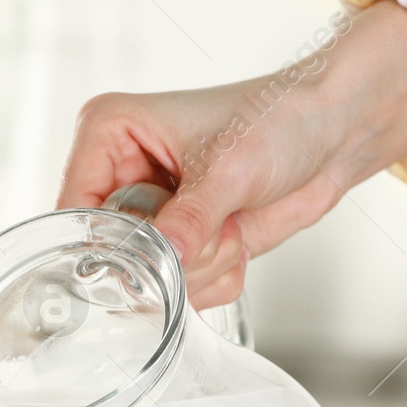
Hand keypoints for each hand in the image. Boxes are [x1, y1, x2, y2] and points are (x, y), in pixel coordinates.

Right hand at [56, 2, 406, 308]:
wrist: (333, 132)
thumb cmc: (281, 117)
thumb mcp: (230, 167)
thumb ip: (191, 218)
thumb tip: (164, 258)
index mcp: (108, 135)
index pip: (74, 210)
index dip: (108, 243)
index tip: (155, 251)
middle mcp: (118, 175)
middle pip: (110, 254)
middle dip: (169, 257)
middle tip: (213, 231)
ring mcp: (148, 213)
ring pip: (146, 278)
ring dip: (198, 268)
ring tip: (231, 227)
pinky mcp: (177, 242)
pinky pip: (178, 288)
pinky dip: (213, 278)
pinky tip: (237, 241)